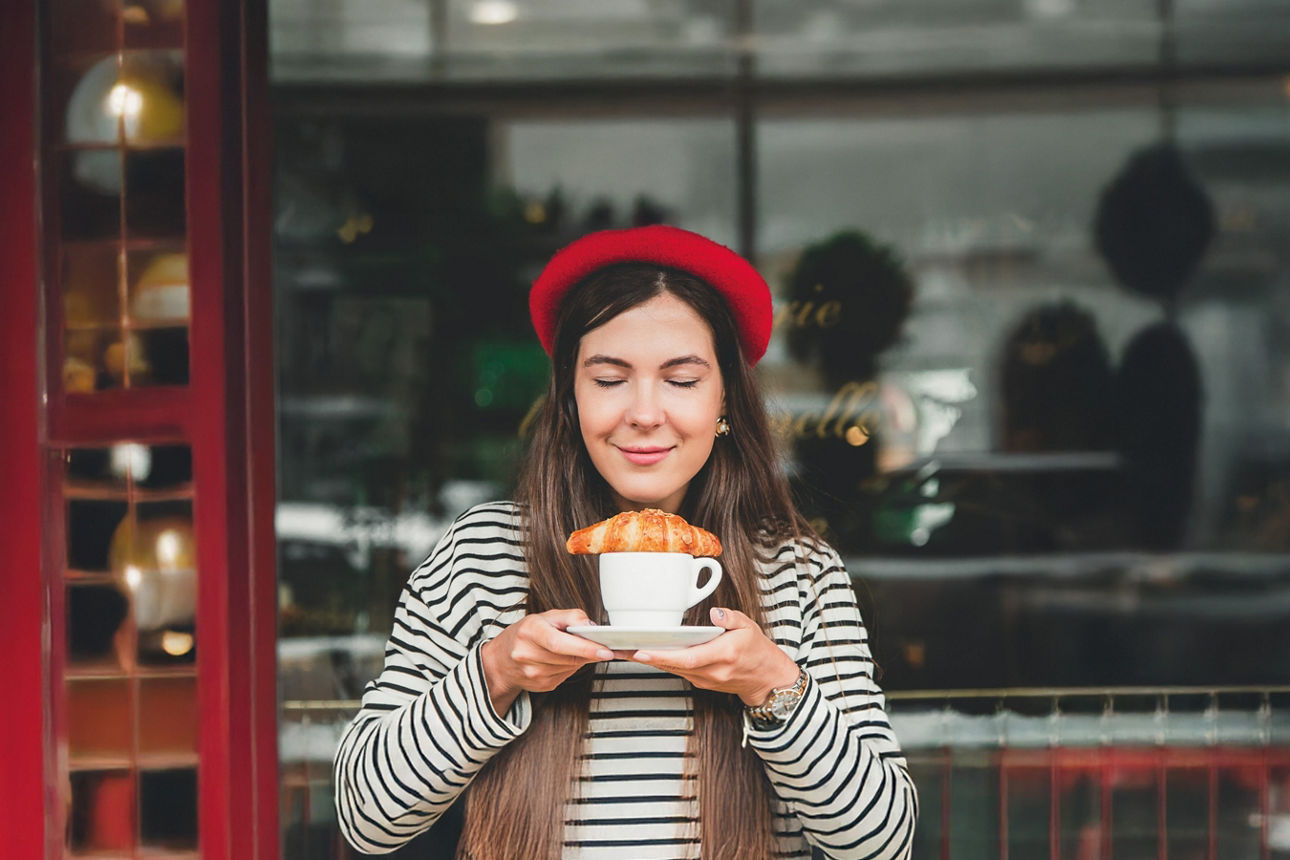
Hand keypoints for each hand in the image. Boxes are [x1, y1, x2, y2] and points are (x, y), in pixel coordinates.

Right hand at [480, 609, 613, 713]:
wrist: (501, 661)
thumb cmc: (525, 634)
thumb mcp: (545, 616)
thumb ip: (570, 617)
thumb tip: (591, 626)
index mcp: (529, 632)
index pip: (560, 643)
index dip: (585, 647)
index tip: (606, 651)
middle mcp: (527, 654)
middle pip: (569, 657)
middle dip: (590, 653)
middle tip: (607, 648)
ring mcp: (533, 674)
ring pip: (571, 667)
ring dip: (581, 659)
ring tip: (577, 648)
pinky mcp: (540, 686)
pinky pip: (566, 676)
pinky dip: (571, 667)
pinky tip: (564, 659)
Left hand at [628, 607, 799, 705]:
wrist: (767, 681)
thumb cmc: (758, 652)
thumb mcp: (749, 627)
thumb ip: (731, 618)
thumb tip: (715, 613)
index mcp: (723, 656)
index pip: (687, 658)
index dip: (662, 656)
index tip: (641, 651)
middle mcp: (712, 672)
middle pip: (672, 665)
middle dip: (644, 657)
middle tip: (618, 648)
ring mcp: (705, 680)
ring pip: (672, 669)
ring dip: (649, 660)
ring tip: (624, 649)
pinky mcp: (701, 682)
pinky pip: (677, 671)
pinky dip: (662, 662)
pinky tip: (647, 653)